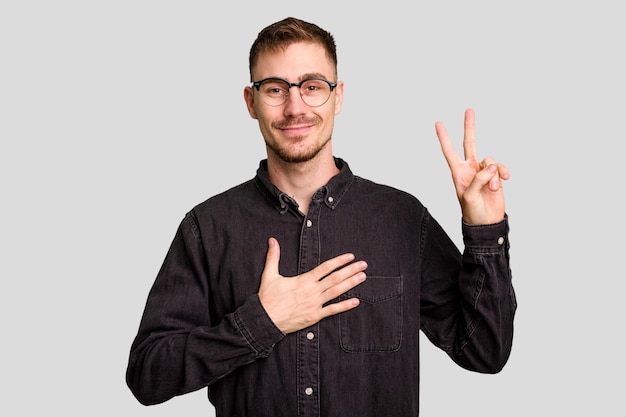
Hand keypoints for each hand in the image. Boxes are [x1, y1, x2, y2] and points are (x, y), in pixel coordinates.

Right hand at [258, 237, 366, 333]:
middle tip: (364, 265)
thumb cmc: (267, 298)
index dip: (339, 261)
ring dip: (351, 284)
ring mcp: (315, 304)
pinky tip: (356, 301)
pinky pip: (332, 310)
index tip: (350, 256)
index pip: (326, 267)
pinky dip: (345, 306)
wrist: (265, 320)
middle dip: (351, 270)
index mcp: (304, 280)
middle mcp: (312, 291)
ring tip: (363, 277)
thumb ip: (273, 257)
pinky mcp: (314, 316)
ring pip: (337, 292)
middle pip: (336, 278)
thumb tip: (272, 240)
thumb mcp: (269, 275)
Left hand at [435, 108, 509, 224]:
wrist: (487, 222)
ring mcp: (484, 172)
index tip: (438, 123)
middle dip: (469, 127)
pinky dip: (503, 172)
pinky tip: (504, 180)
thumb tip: (490, 167)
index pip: (449, 151)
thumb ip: (478, 179)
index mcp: (458, 173)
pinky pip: (500, 167)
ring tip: (493, 188)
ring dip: (493, 174)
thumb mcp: (469, 197)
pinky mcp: (496, 177)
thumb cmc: (472, 212)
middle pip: (470, 143)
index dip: (444, 138)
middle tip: (469, 110)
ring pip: (489, 160)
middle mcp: (470, 169)